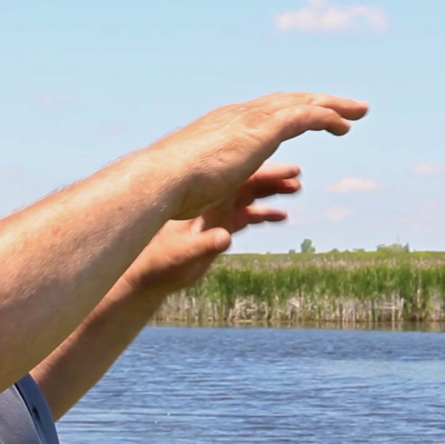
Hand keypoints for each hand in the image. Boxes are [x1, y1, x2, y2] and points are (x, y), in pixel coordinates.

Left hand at [123, 162, 301, 294]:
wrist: (147, 275)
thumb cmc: (159, 263)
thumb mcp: (182, 255)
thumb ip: (204, 247)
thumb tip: (226, 239)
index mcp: (204, 198)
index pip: (238, 176)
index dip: (265, 171)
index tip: (289, 169)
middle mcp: (211, 200)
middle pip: (247, 181)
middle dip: (273, 177)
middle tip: (297, 175)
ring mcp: (215, 212)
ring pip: (249, 195)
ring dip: (271, 192)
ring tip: (295, 189)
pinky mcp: (217, 228)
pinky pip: (245, 216)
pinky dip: (263, 214)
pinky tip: (281, 215)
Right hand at [153, 93, 367, 220]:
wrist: (161, 180)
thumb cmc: (168, 191)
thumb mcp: (193, 187)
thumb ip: (206, 188)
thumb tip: (204, 202)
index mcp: (224, 125)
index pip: (265, 113)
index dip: (291, 112)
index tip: (310, 115)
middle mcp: (238, 116)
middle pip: (288, 102)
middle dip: (319, 102)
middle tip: (349, 107)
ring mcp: (250, 120)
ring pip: (301, 104)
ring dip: (332, 105)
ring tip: (359, 112)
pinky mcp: (261, 130)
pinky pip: (303, 117)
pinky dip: (325, 117)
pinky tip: (343, 126)